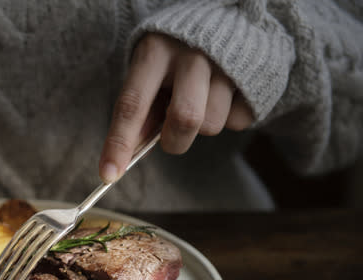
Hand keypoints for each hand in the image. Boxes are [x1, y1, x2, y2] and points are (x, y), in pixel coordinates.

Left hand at [99, 33, 254, 181]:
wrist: (225, 22)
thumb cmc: (174, 58)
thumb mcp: (149, 71)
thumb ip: (141, 107)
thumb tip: (132, 150)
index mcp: (155, 51)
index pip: (132, 104)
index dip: (119, 143)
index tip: (108, 175)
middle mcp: (192, 54)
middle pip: (184, 119)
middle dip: (174, 141)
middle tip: (170, 137)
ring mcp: (227, 64)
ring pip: (212, 125)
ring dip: (201, 126)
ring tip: (200, 100)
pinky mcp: (254, 76)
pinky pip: (237, 121)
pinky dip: (227, 117)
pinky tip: (222, 95)